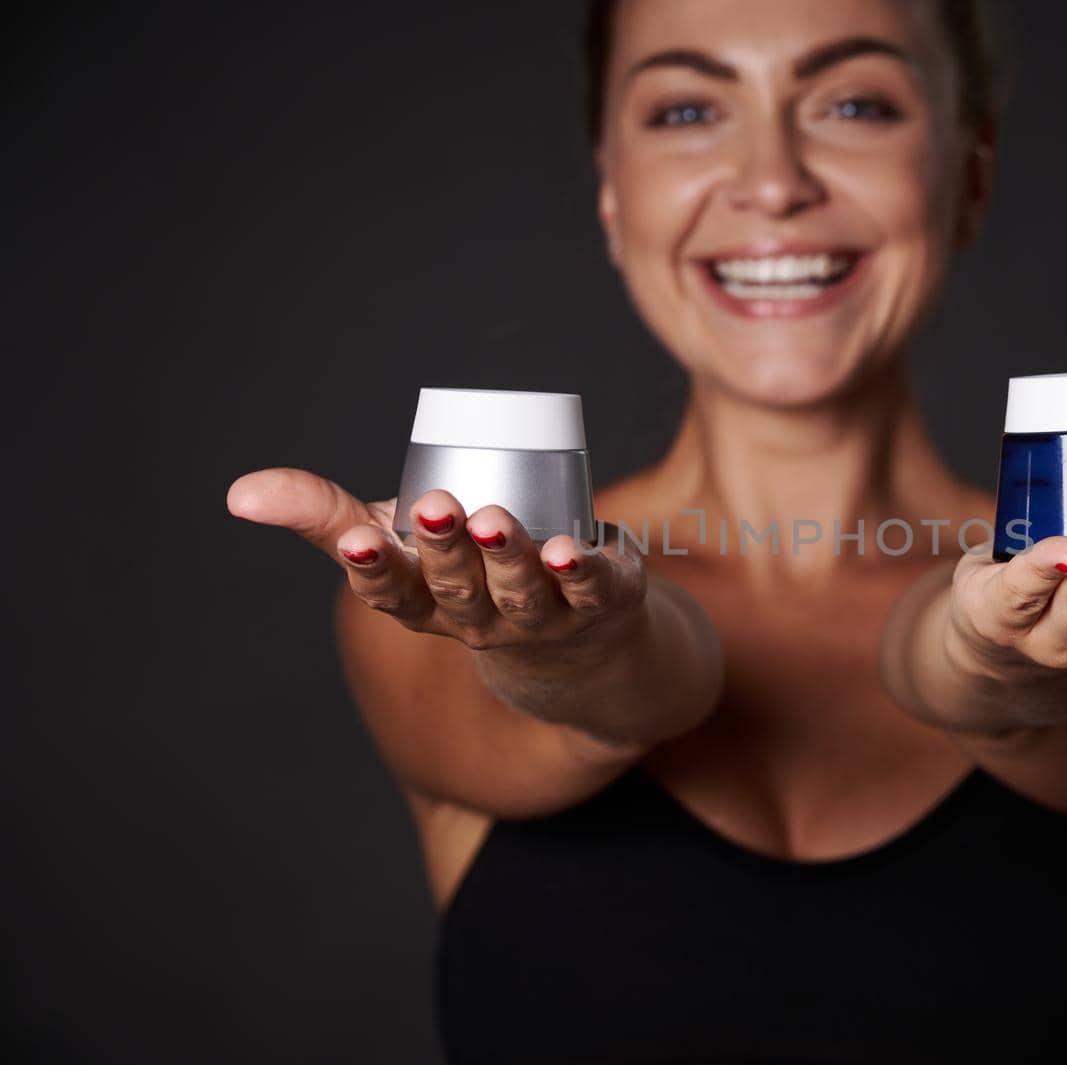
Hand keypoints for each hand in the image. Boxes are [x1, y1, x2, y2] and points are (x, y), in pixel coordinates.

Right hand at [226, 468, 645, 665]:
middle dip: (445, 552)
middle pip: (459, 592)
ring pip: (522, 593)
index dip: (375, 569)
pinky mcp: (600, 602)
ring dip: (508, 558)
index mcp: (425, 606)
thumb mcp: (395, 543)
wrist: (574, 639)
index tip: (359, 537)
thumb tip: (239, 493)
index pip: (393, 594)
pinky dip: (582, 572)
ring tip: (492, 521)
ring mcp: (544, 618)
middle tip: (437, 507)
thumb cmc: (464, 575)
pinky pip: (591, 591)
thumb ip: (324, 516)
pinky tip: (571, 549)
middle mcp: (481, 621)